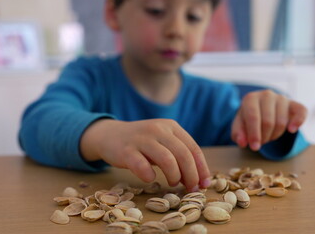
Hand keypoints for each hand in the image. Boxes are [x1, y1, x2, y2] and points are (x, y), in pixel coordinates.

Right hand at [80, 119, 210, 191]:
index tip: (205, 184)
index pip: (193, 148)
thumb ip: (178, 155)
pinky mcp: (126, 150)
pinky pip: (142, 165)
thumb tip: (199, 179)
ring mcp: (141, 139)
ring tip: (173, 183)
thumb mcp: (163, 142)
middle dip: (191, 175)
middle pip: (183, 154)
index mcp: (171, 126)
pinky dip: (149, 176)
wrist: (109, 135)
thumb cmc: (142, 144)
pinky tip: (150, 179)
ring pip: (167, 159)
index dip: (202, 168)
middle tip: (191, 189)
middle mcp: (158, 129)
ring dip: (174, 176)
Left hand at [231, 90, 306, 150]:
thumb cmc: (249, 118)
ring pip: (282, 122)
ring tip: (269, 135)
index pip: (253, 117)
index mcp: (250, 98)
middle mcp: (266, 95)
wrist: (261, 107)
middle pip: (268, 122)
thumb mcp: (239, 125)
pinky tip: (292, 130)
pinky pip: (301, 112)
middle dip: (264, 137)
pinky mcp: (294, 104)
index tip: (254, 147)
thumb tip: (242, 142)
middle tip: (261, 142)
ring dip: (275, 135)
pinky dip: (298, 122)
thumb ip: (238, 134)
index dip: (254, 134)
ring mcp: (282, 98)